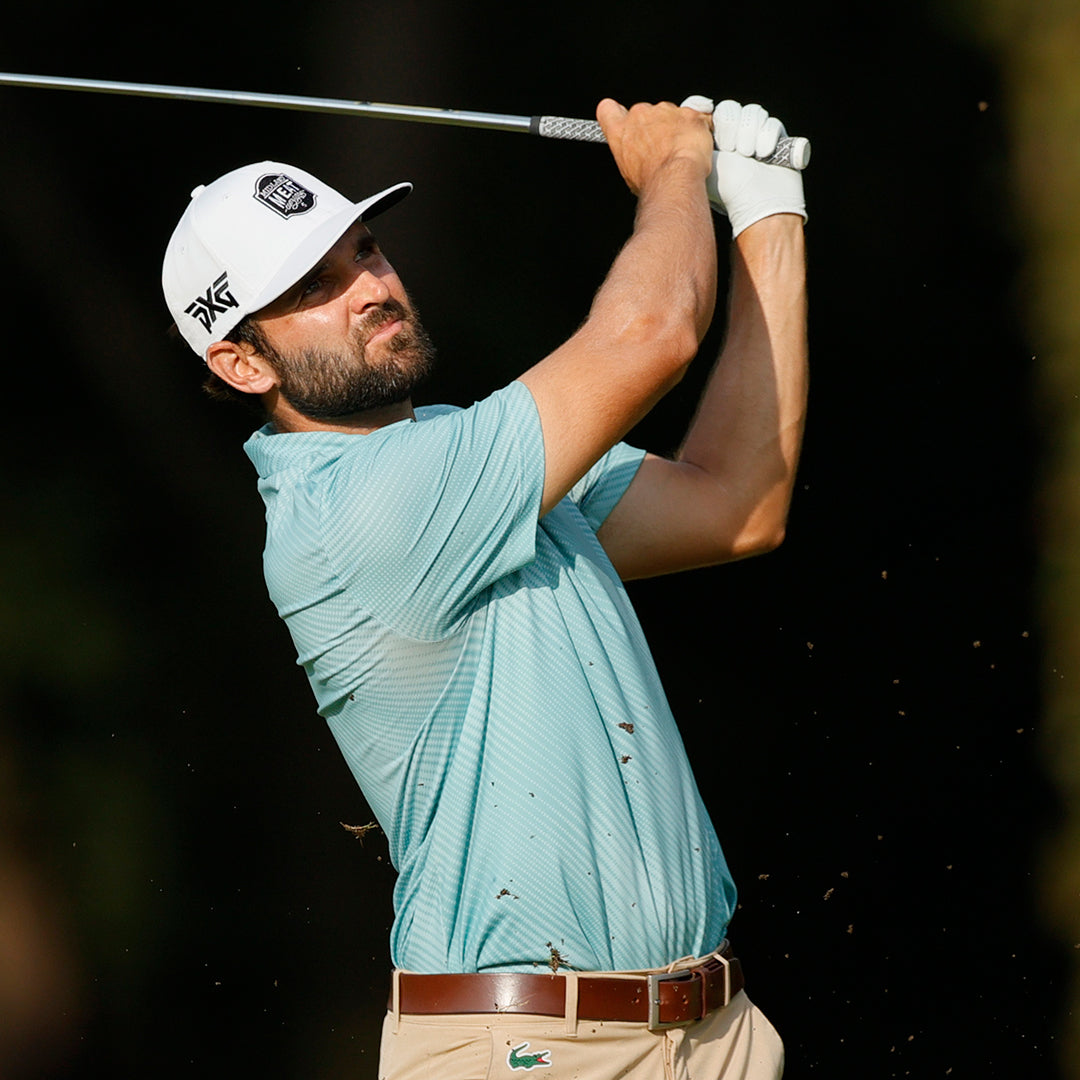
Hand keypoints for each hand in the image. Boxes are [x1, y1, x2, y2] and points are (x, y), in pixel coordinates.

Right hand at [597, 98, 713, 196]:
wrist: (675, 179)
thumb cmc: (652, 181)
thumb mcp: (629, 172)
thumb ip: (631, 153)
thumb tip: (638, 160)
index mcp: (620, 130)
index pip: (608, 110)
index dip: (617, 114)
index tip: (623, 120)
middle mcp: (640, 115)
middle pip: (645, 113)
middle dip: (655, 125)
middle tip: (663, 147)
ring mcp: (665, 111)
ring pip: (671, 114)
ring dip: (678, 127)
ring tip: (681, 151)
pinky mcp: (689, 113)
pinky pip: (696, 117)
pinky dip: (698, 129)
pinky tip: (696, 147)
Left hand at [680, 96, 806, 236]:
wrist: (758, 203)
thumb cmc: (728, 189)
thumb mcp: (704, 161)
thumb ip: (695, 138)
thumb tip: (689, 112)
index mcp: (717, 139)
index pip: (717, 112)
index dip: (720, 119)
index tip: (721, 137)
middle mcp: (736, 134)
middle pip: (733, 109)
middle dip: (733, 128)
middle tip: (734, 151)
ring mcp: (757, 135)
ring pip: (754, 113)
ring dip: (750, 133)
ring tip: (749, 155)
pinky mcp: (777, 138)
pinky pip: (772, 123)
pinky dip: (767, 137)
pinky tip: (763, 154)